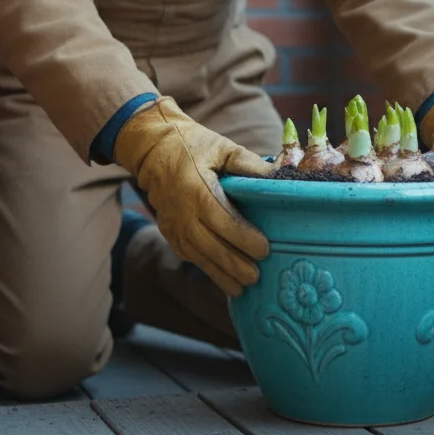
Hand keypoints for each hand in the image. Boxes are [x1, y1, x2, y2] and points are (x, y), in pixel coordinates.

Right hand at [112, 97, 276, 295]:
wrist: (153, 150)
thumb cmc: (193, 146)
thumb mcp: (222, 147)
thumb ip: (249, 164)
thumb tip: (280, 175)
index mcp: (197, 189)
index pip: (223, 219)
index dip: (243, 237)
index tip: (265, 249)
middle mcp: (182, 212)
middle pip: (211, 245)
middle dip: (234, 264)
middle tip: (257, 277)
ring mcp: (173, 226)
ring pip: (199, 256)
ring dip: (221, 274)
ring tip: (243, 288)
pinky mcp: (170, 233)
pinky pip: (190, 256)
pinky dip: (208, 269)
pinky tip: (225, 281)